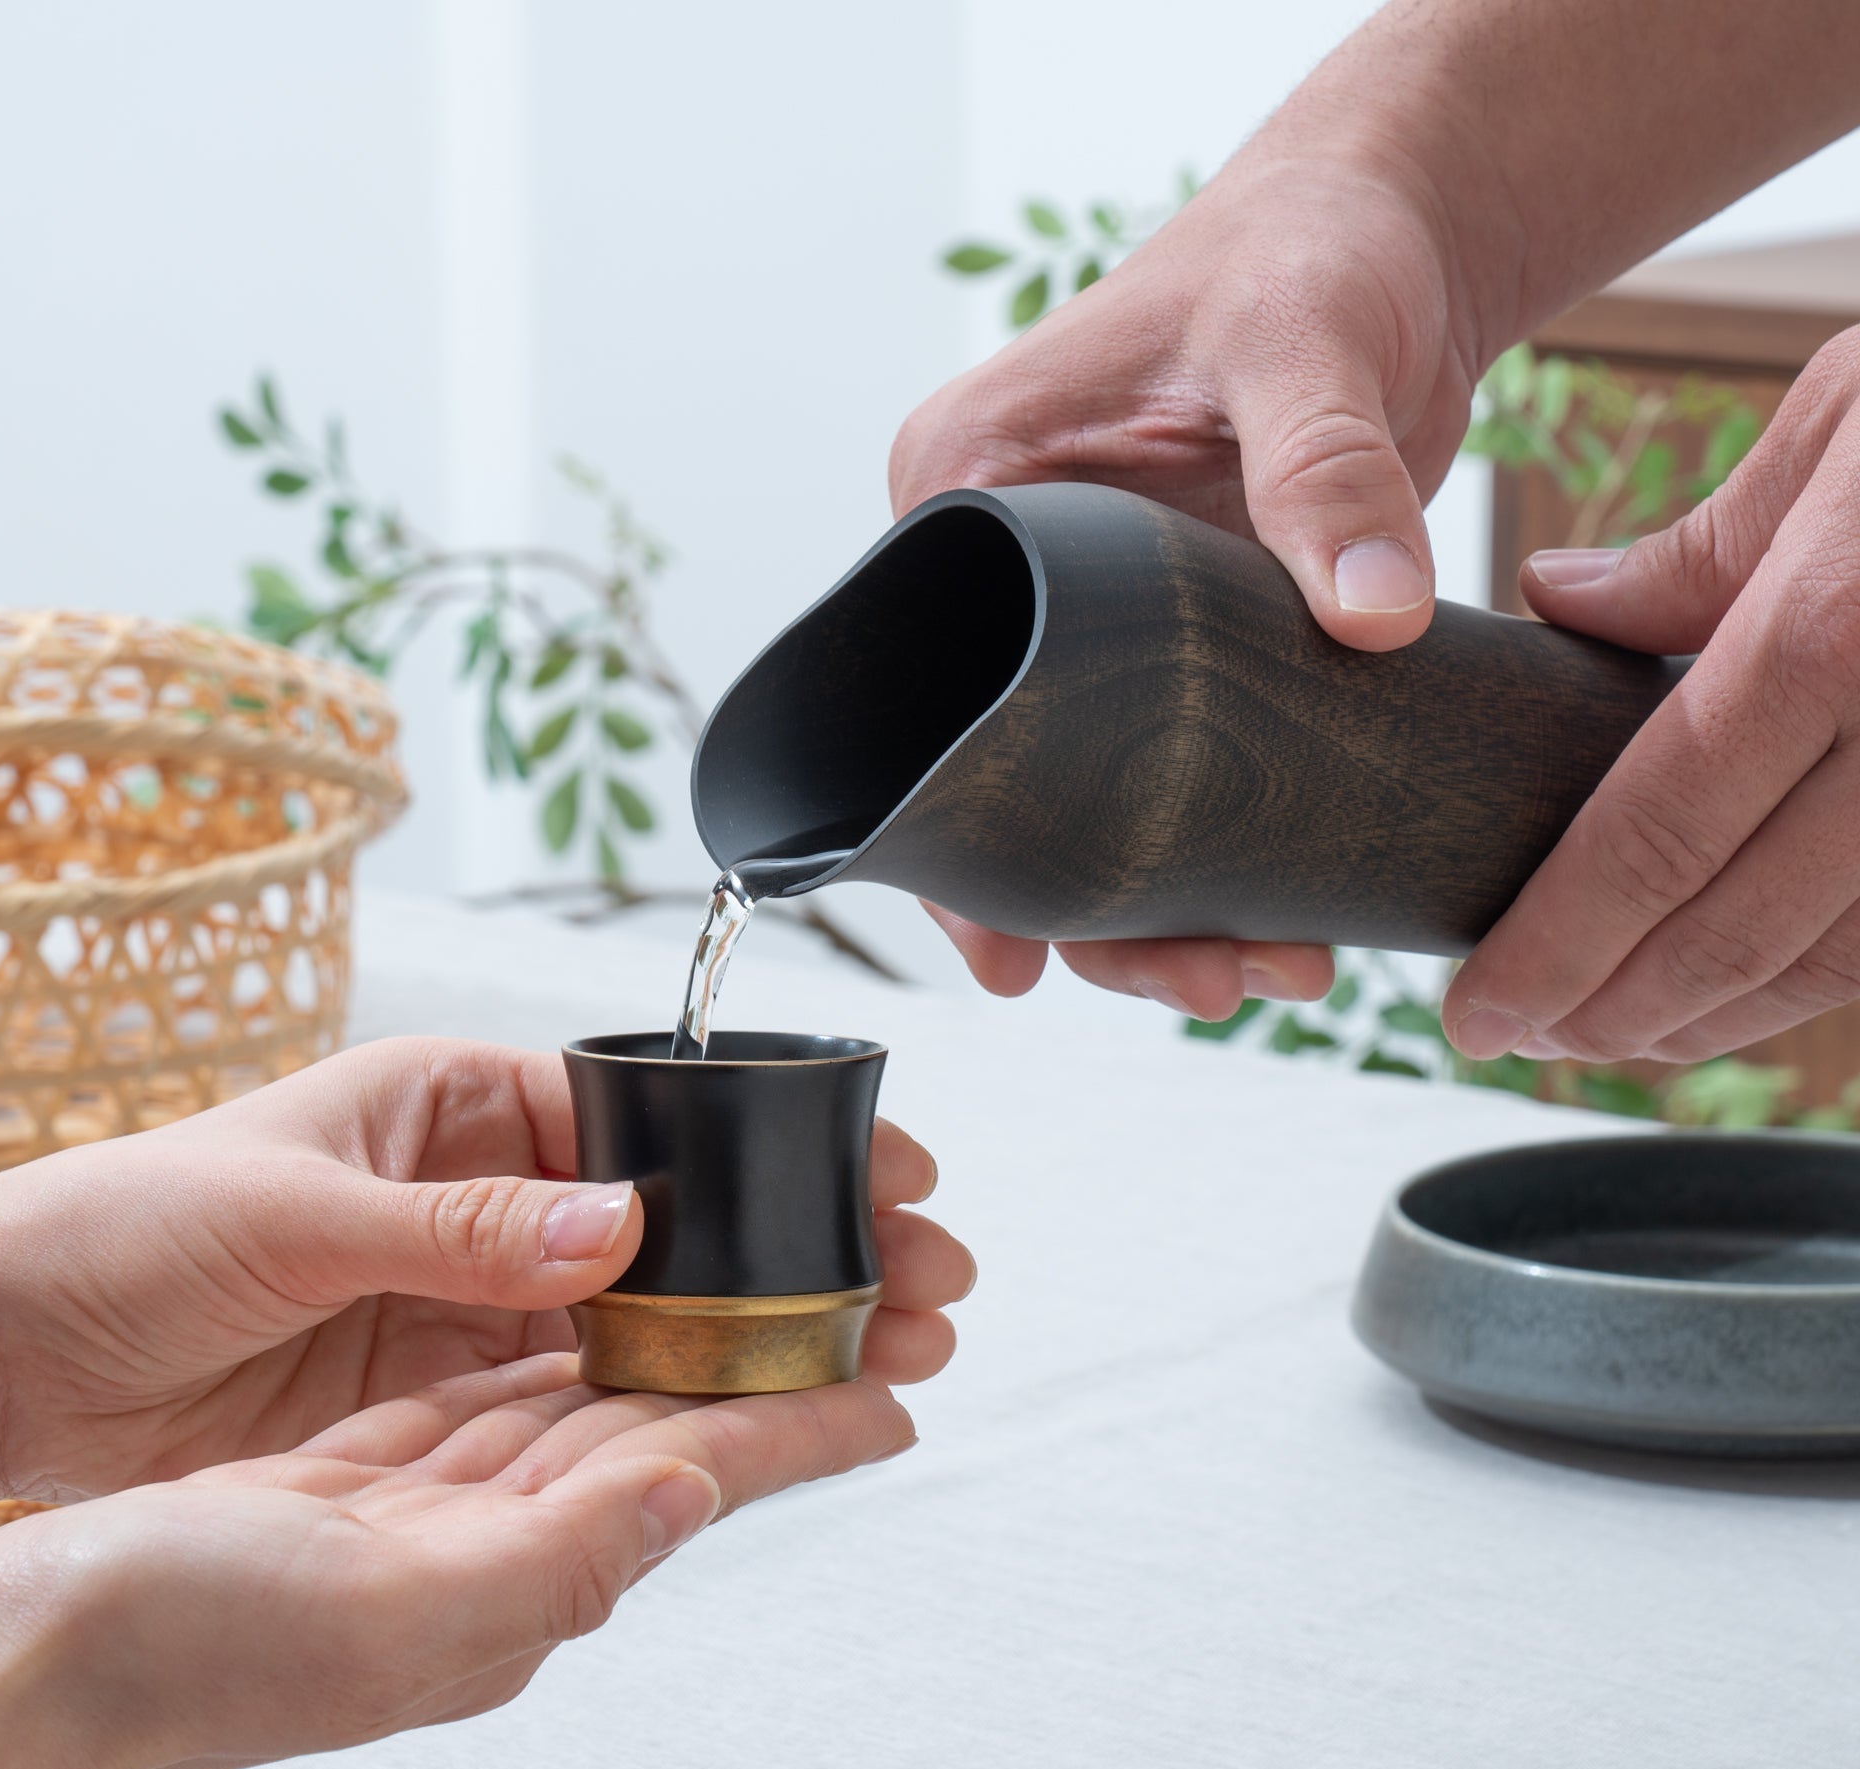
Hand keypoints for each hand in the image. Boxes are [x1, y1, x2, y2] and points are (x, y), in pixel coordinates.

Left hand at [0, 1037, 969, 1547]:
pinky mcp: (448, 1384)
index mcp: (456, 1102)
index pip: (647, 1115)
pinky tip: (764, 1410)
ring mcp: (475, 1294)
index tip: (875, 1174)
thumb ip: (457, 1228)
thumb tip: (620, 1230)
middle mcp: (485, 1192)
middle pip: (678, 1218)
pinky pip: (581, 1388)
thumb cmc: (123, 1227)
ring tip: (889, 1349)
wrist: (9, 1352)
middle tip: (926, 1279)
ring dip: (761, 1329)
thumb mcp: (291, 1209)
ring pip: (650, 1310)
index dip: (767, 1149)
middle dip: (802, 1245)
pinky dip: (671, 1398)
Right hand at [0, 1351, 923, 1768]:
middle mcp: (486, 1551)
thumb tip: (694, 1494)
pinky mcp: (361, 1476)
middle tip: (850, 1310)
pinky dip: (554, 1351)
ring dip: (672, 1354)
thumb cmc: (182, 1651)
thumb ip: (558, 1558)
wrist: (22, 1652)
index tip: (902, 1388)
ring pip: (583, 1410)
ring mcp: (425, 1512)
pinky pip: (489, 1395)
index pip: (697, 1481)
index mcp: (512, 1587)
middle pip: (661, 1436)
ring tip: (753, 1298)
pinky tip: (594, 1314)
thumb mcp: (388, 1615)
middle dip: (759, 1374)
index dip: (803, 1428)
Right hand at [891, 145, 1475, 1015]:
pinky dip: (1217, 858)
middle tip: (1203, 986)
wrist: (1389, 241)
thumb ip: (1327, 472)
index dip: (956, 842)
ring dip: (1162, 910)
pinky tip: (1275, 923)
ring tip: (1260, 978)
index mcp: (967, 491)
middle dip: (1091, 910)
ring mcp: (1090, 623)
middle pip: (1006, 780)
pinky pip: (1170, 779)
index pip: (918, 693)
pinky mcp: (1172, 651)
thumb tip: (1371, 619)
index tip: (1013, 958)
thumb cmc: (1307, 253)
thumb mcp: (1305, 344)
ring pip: (1087, 803)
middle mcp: (1007, 575)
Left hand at [1442, 329, 1859, 1065]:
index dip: (1554, 944)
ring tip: (1606, 1038)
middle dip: (1607, 1010)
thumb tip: (1561, 602)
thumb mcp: (1849, 411)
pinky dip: (1812, 981)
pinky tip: (1739, 993)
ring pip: (1837, 960)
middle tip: (1515, 1042)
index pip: (1654, 835)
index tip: (1475, 1005)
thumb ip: (1703, 542)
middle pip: (1735, 927)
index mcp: (1839, 630)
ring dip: (1708, 1020)